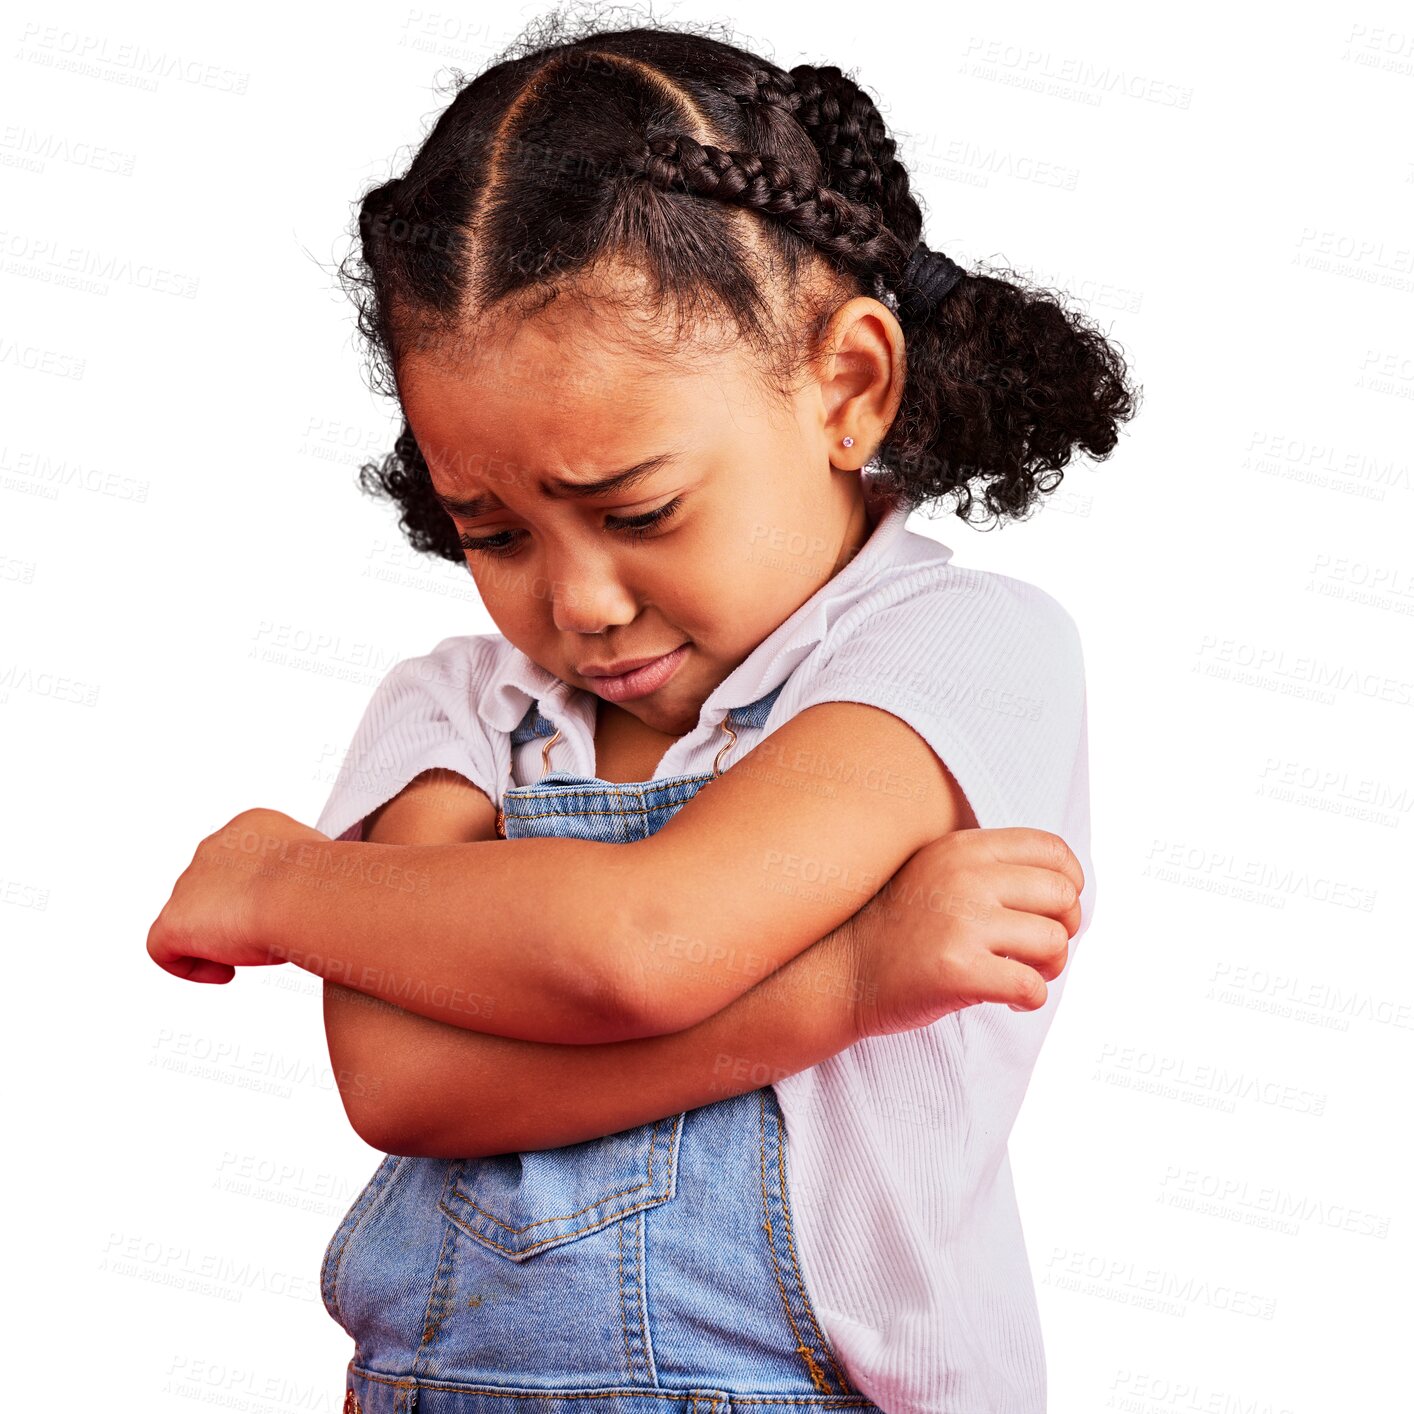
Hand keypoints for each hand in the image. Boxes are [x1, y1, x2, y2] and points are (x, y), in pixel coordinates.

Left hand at [146, 808, 331, 983]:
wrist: (305, 892)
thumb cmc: (329, 882)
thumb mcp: (325, 868)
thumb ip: (310, 875)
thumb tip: (318, 895)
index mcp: (252, 826)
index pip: (243, 860)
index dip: (258, 890)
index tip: (281, 911)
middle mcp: (215, 847)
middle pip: (212, 888)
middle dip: (235, 914)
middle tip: (268, 936)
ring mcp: (190, 882)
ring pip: (191, 917)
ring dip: (218, 938)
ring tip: (253, 954)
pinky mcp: (175, 921)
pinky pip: (164, 948)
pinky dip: (190, 965)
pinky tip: (225, 973)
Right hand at [846, 827, 1083, 1037]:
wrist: (843, 971)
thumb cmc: (903, 927)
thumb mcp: (940, 872)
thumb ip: (993, 868)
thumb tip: (1070, 887)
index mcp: (964, 848)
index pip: (1053, 851)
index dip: (1069, 884)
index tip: (1052, 911)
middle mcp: (965, 877)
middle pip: (1063, 897)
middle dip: (1064, 929)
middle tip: (1037, 951)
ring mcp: (961, 923)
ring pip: (1054, 944)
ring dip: (1048, 969)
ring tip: (1019, 974)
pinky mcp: (958, 971)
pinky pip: (1032, 988)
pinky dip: (1028, 999)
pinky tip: (1005, 999)